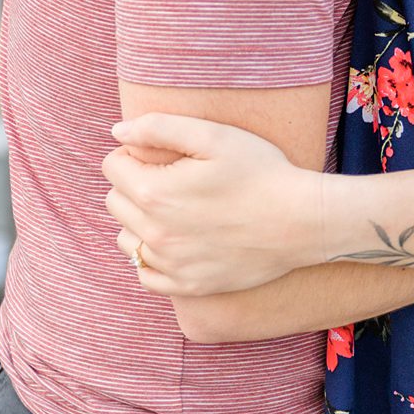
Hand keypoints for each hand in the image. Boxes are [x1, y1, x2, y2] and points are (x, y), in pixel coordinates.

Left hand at [103, 112, 324, 296]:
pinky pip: (146, 274)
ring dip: (140, 221)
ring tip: (176, 209)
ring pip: (126, 238)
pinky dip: (152, 257)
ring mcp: (171, 265)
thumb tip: (117, 131)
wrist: (301, 222)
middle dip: (134, 184)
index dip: (134, 153)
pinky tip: (177, 241)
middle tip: (173, 178)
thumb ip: (158, 128)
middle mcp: (155, 234)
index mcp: (155, 193)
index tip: (164, 154)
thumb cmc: (261, 172)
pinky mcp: (188, 286)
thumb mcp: (213, 136)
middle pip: (114, 202)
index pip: (113, 166)